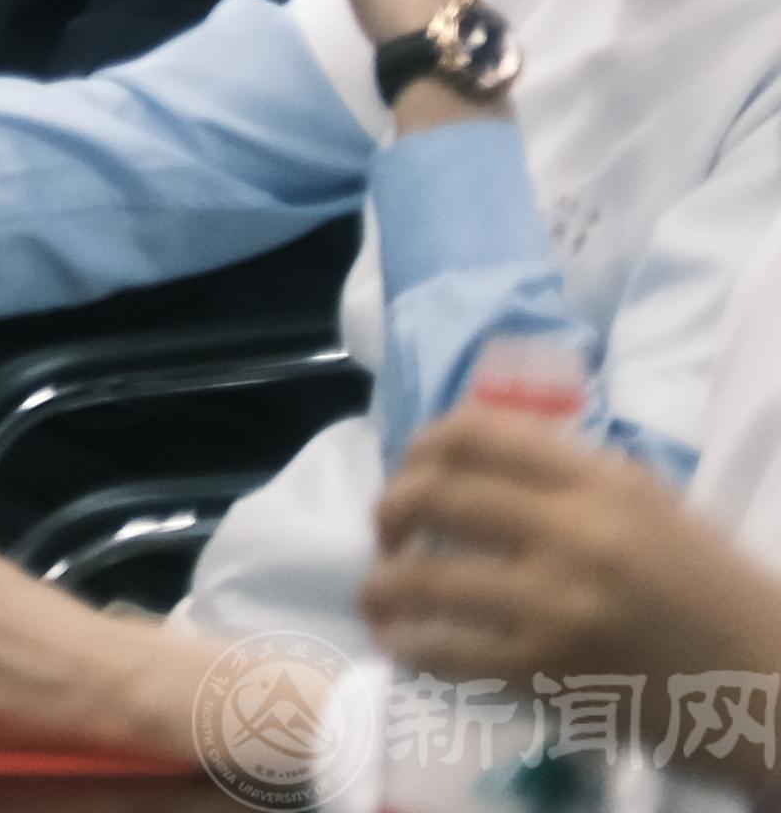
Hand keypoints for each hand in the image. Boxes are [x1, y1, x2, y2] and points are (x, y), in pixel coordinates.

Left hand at [369, 411, 780, 698]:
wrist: (771, 687)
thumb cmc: (714, 596)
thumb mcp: (653, 510)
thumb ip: (569, 480)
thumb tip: (470, 463)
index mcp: (604, 481)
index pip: (478, 432)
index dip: (422, 444)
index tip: (410, 466)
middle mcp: (575, 532)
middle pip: (436, 495)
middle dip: (389, 511)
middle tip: (385, 532)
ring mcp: (557, 604)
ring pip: (423, 578)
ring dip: (382, 585)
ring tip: (377, 593)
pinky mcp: (550, 672)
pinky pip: (448, 653)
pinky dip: (411, 646)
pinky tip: (403, 644)